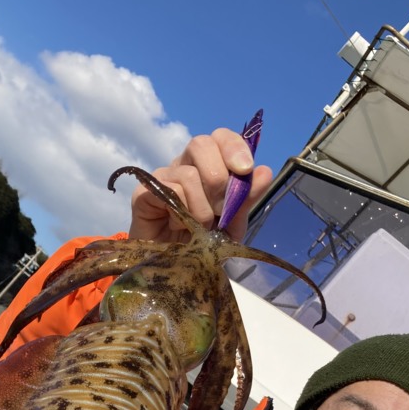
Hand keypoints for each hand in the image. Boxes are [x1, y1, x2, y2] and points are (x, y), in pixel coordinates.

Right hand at [128, 128, 272, 243]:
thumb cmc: (202, 245)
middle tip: (222, 209)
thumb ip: (246, 199)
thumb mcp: (232, 225)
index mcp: (208, 165)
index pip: (221, 137)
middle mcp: (184, 165)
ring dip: (202, 207)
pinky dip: (182, 212)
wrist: (174, 271)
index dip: (234, 147)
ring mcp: (163, 177)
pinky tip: (180, 227)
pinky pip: (170, 190)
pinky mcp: (144, 193)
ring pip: (188, 174)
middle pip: (201, 143)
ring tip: (201, 227)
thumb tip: (265, 171)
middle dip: (219, 177)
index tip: (245, 170)